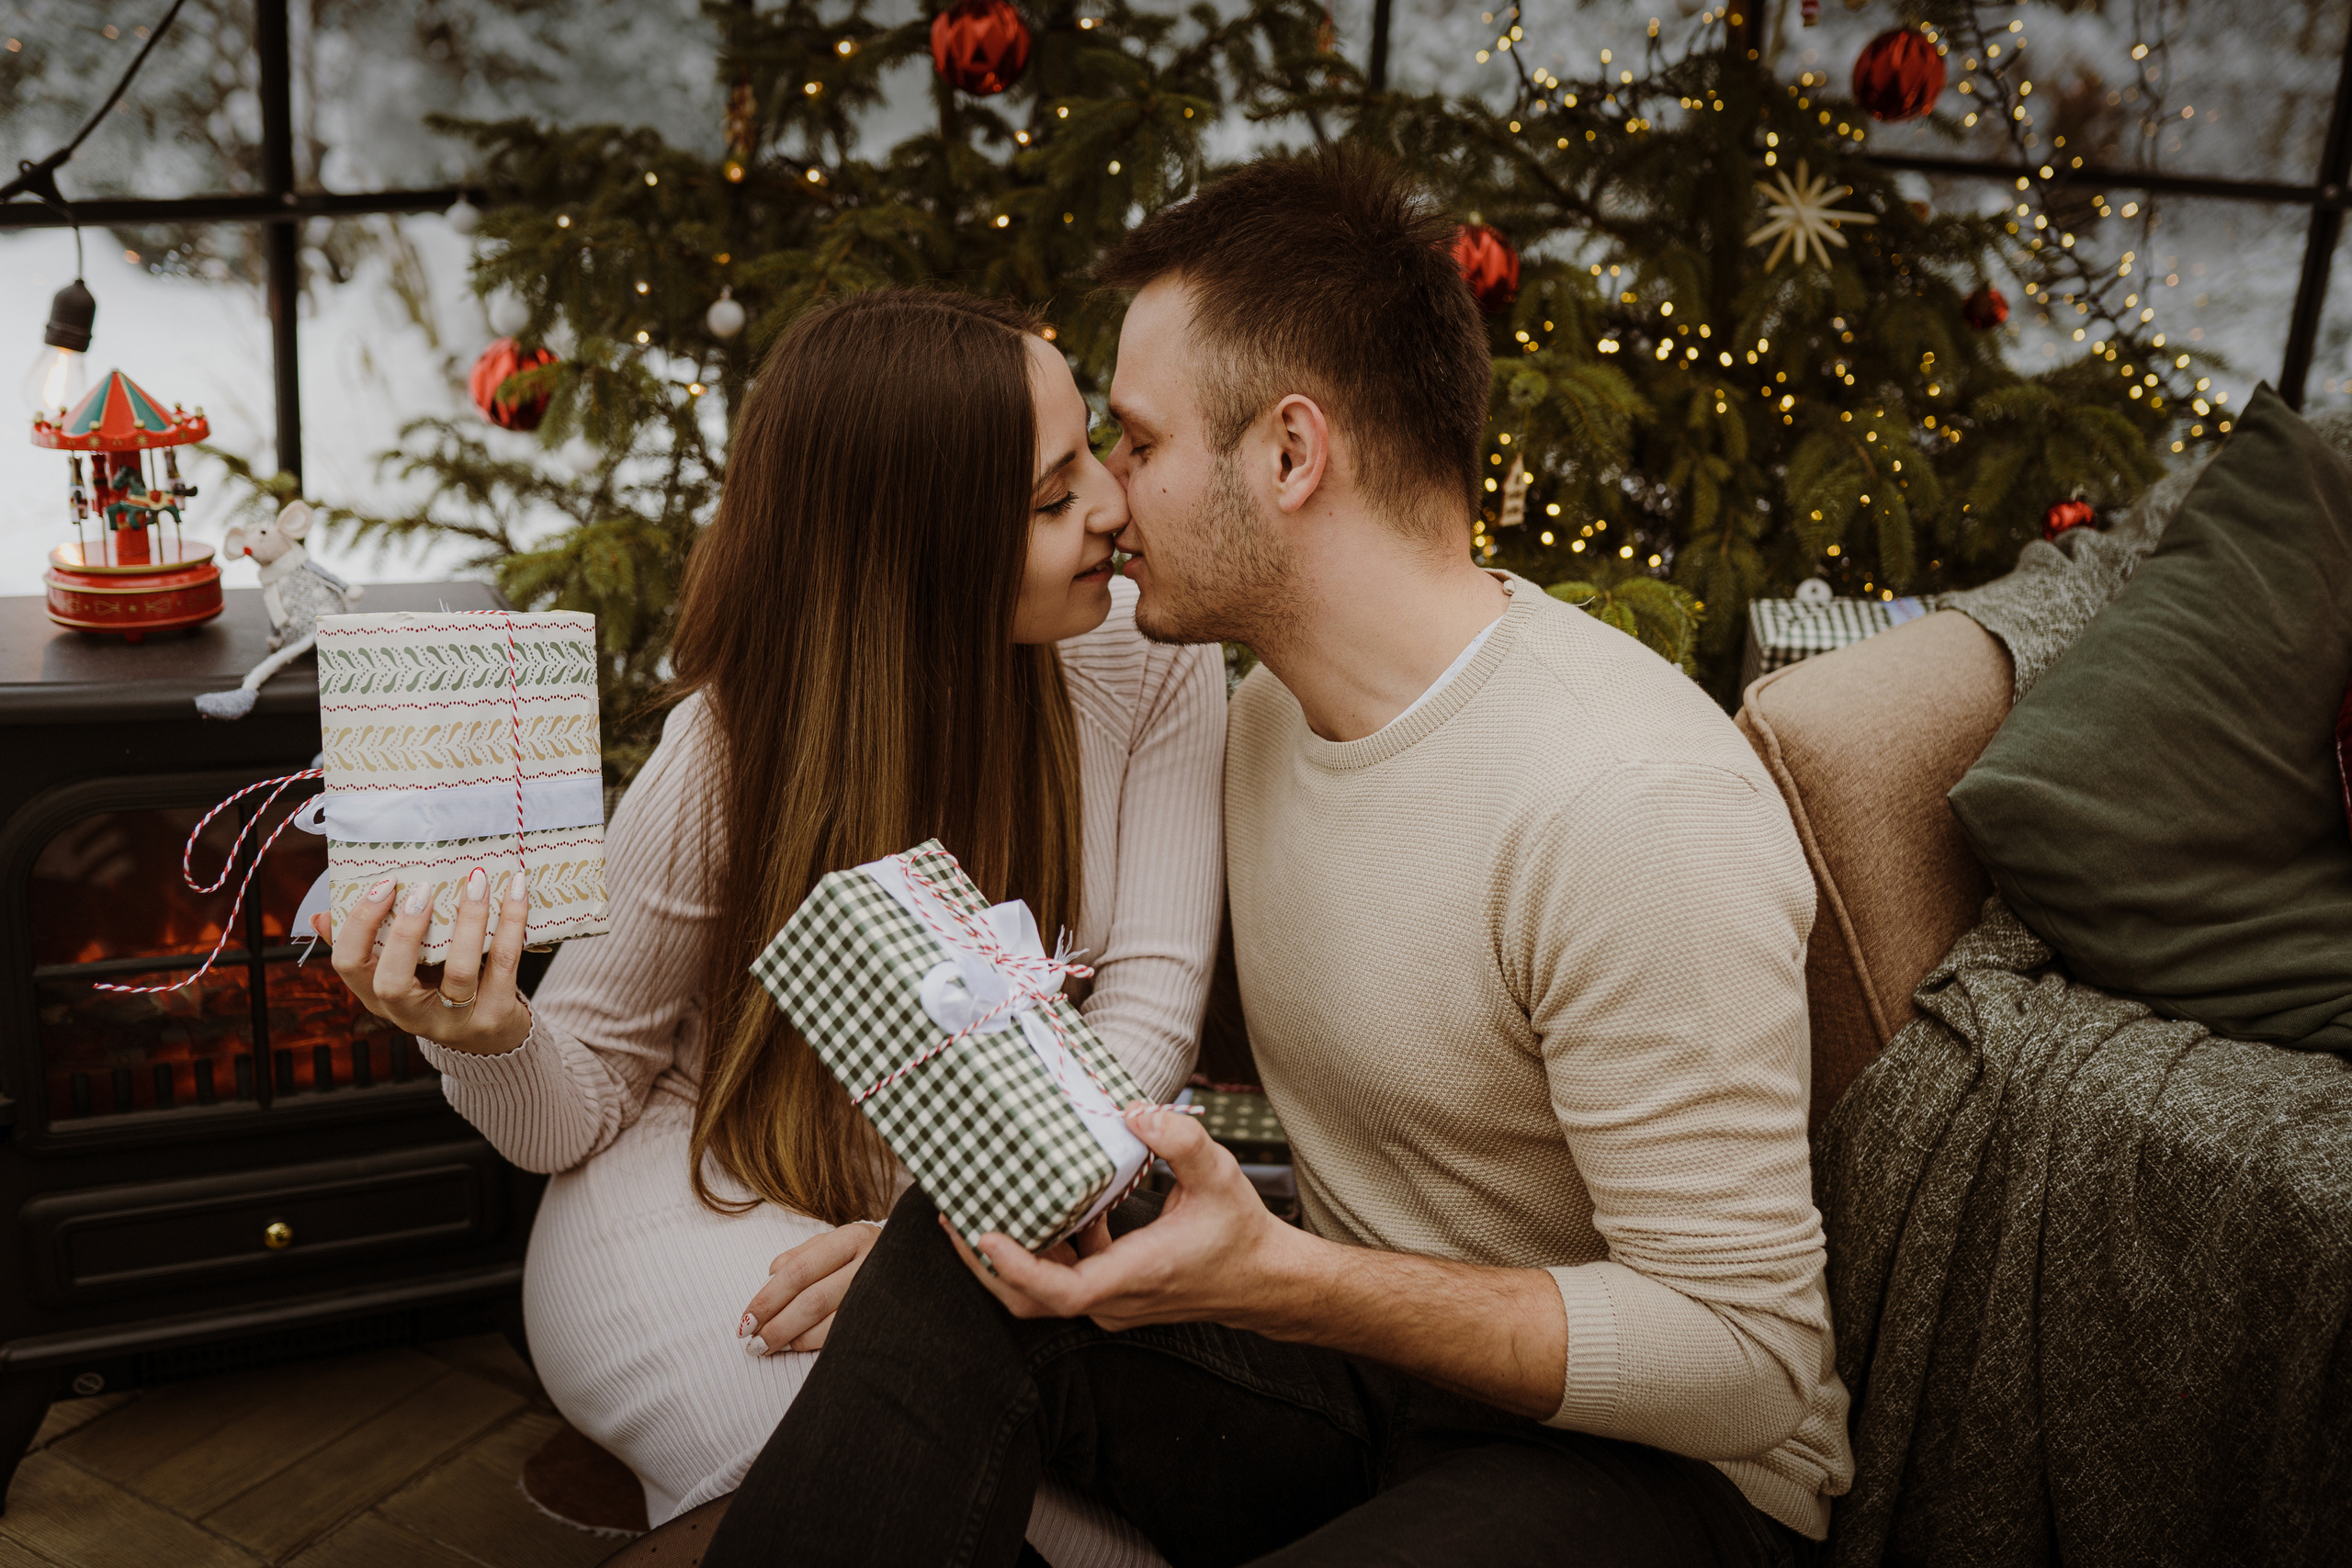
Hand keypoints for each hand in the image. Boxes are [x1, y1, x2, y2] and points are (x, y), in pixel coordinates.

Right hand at [318, 868, 532, 1056]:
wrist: (490, 1038)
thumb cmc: (436, 989)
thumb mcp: (398, 974)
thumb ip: (367, 946)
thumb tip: (320, 916)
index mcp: (378, 998)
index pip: (349, 966)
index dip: (360, 925)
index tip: (384, 885)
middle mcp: (410, 1015)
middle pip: (392, 982)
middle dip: (405, 932)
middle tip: (422, 888)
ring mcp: (454, 1019)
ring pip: (459, 971)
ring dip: (469, 920)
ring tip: (476, 881)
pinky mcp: (494, 1015)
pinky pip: (503, 963)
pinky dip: (511, 923)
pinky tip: (515, 891)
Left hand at [738, 1222, 883, 1353]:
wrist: (920, 1261)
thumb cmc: (866, 1252)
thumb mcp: (835, 1241)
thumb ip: (802, 1254)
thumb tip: (771, 1274)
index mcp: (851, 1239)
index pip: (799, 1272)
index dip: (768, 1298)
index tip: (745, 1318)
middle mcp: (869, 1264)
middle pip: (811, 1300)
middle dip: (776, 1324)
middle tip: (750, 1341)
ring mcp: (880, 1294)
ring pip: (827, 1322)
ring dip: (791, 1338)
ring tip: (766, 1347)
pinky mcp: (885, 1318)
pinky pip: (843, 1336)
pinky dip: (813, 1344)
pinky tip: (795, 1346)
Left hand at [944, 1104, 1312, 1334]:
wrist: (1265, 1280)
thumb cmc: (1240, 1233)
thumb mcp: (1219, 1175)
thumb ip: (1180, 1139)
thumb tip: (1135, 1111)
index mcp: (1134, 1274)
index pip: (1060, 1290)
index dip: (1014, 1266)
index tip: (982, 1234)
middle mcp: (1115, 1299)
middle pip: (1031, 1299)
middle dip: (986, 1266)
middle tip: (955, 1220)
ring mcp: (1113, 1301)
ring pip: (1043, 1294)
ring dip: (1009, 1259)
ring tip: (980, 1212)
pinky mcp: (1116, 1293)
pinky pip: (1065, 1280)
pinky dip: (1043, 1251)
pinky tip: (1045, 1209)